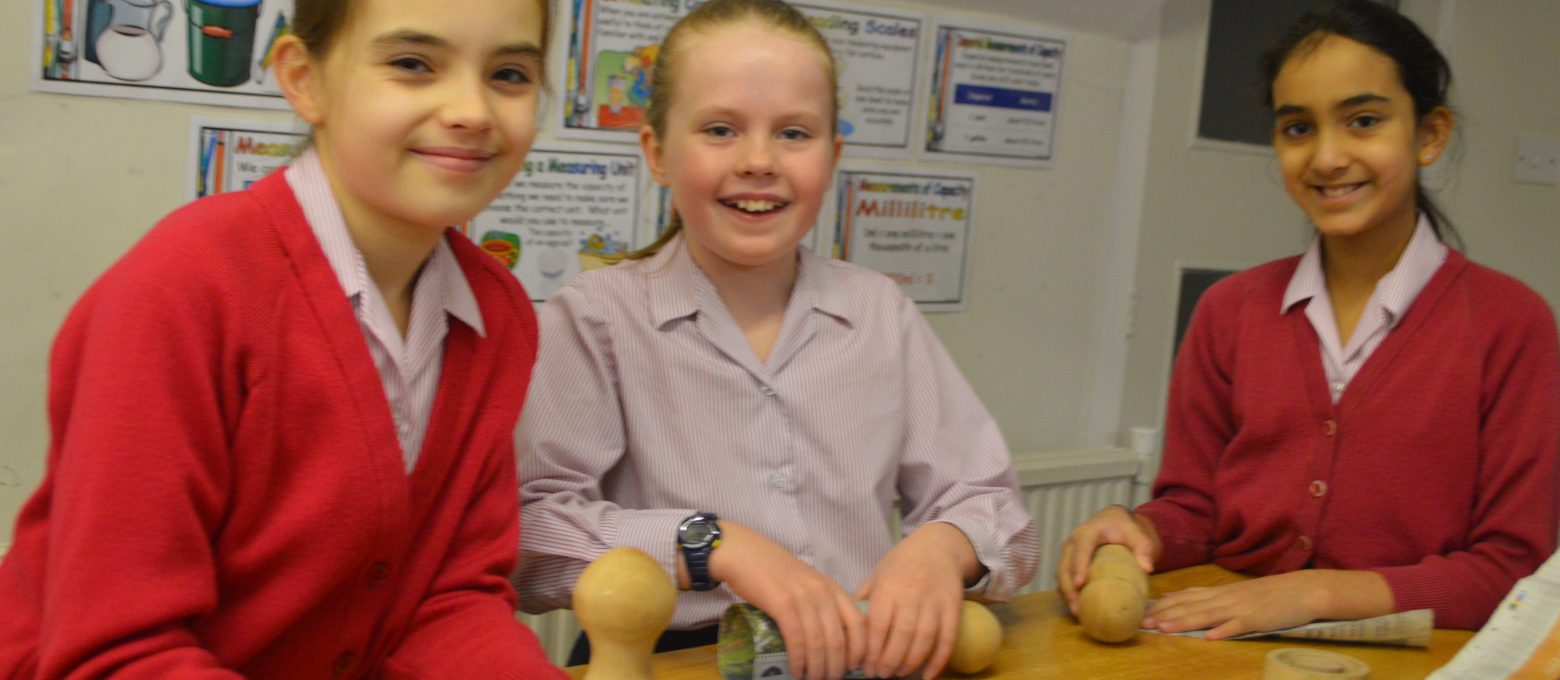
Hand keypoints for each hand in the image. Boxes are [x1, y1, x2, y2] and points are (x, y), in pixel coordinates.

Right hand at [706, 521, 864, 679]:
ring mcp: (803, 598)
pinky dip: (798, 660)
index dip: (860, 650)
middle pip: (839, 639)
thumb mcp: (808, 584)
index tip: (854, 667)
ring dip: (817, 668)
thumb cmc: (776, 572)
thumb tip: (832, 639)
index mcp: (833, 589)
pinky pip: (796, 639)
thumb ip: (822, 604)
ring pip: (818, 643)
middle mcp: (822, 593)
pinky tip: (796, 670)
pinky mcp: (782, 604)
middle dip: (836, 667)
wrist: (746, 554)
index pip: (859, 623)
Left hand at [855, 522, 978, 679]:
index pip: (878, 625)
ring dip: (911, 662)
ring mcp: (935, 601)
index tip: (865, 667)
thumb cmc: (901, 564)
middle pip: (902, 635)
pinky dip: (939, 660)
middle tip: (881, 674)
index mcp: (888, 587)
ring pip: (925, 639)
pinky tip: (928, 676)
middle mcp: (912, 594)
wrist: (937, 546)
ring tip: (899, 673)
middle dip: (890, 661)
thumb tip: (845, 628)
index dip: (872, 650)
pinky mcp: (953, 607)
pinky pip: (948, 638)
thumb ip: (862, 601)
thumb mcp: (877, 575)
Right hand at [1055, 505, 1158, 615]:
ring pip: (1060, 574)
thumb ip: (1144, 548)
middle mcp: (1072, 542)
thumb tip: (1146, 569)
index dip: (1078, 566)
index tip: (1080, 584)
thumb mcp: (1137, 533)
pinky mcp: (1068, 563)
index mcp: (1087, 533)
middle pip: (1064, 566)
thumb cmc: (1124, 527)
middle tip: (1077, 608)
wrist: (1113, 521)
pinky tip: (1077, 609)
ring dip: (1066, 594)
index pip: (1080, 550)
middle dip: (1068, 588)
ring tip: (1077, 613)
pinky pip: (1063, 579)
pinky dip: (1068, 594)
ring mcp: (1068, 553)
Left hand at [1143, 569, 1391, 638]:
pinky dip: (1224, 631)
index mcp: (1221, 593)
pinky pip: (1239, 625)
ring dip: (1184, 621)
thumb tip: (1182, 601)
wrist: (1304, 589)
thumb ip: (1211, 598)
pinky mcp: (1259, 619)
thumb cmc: (1270, 594)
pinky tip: (1210, 638)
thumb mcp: (1236, 593)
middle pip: (1190, 606)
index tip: (1141, 611)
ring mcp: (1242, 608)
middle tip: (1141, 622)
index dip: (1162, 605)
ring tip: (1164, 628)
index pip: (1186, 597)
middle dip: (1164, 614)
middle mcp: (1226, 598)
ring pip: (1208, 615)